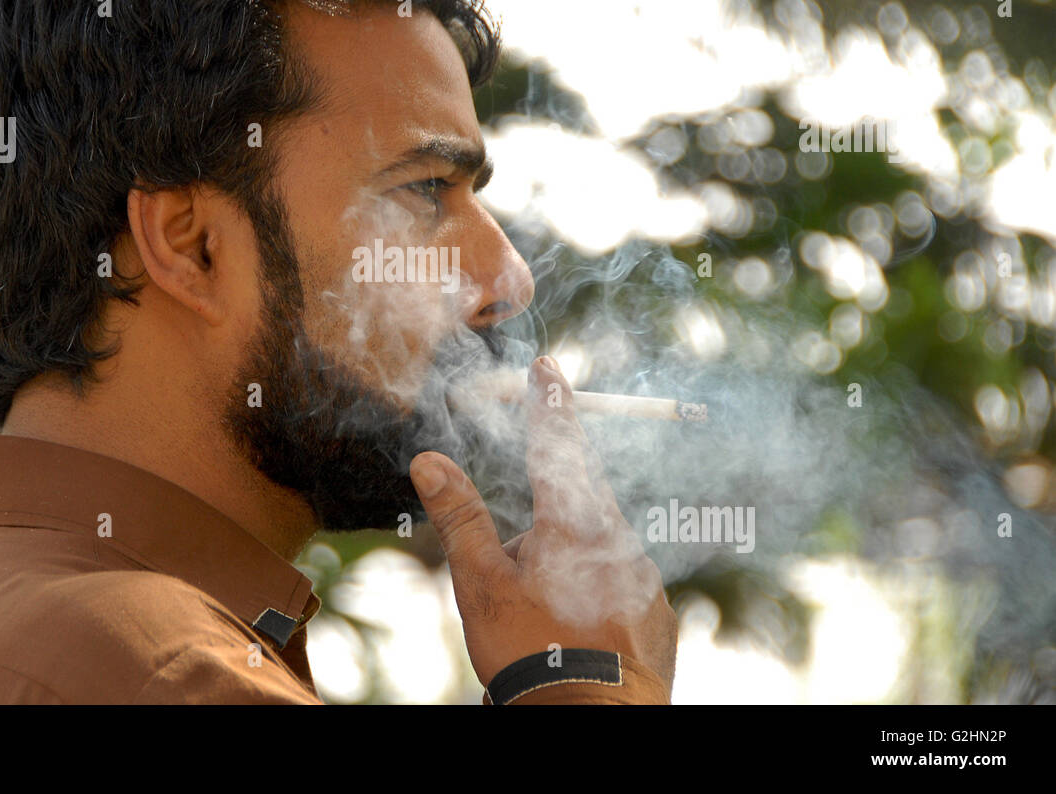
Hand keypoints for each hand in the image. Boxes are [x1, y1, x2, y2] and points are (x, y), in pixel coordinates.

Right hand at [410, 356, 676, 690]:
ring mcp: (645, 579)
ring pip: (596, 553)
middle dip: (543, 526)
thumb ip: (460, 517)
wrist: (595, 721)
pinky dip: (593, 599)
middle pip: (575, 508)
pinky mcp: (658, 615)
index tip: (549, 367)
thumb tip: (429, 460)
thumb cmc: (533, 652)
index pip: (558, 445)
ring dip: (566, 569)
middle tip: (517, 579)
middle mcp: (620, 541)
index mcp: (575, 523)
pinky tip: (573, 637)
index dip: (550, 404)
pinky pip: (619, 588)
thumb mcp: (481, 583)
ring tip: (540, 624)